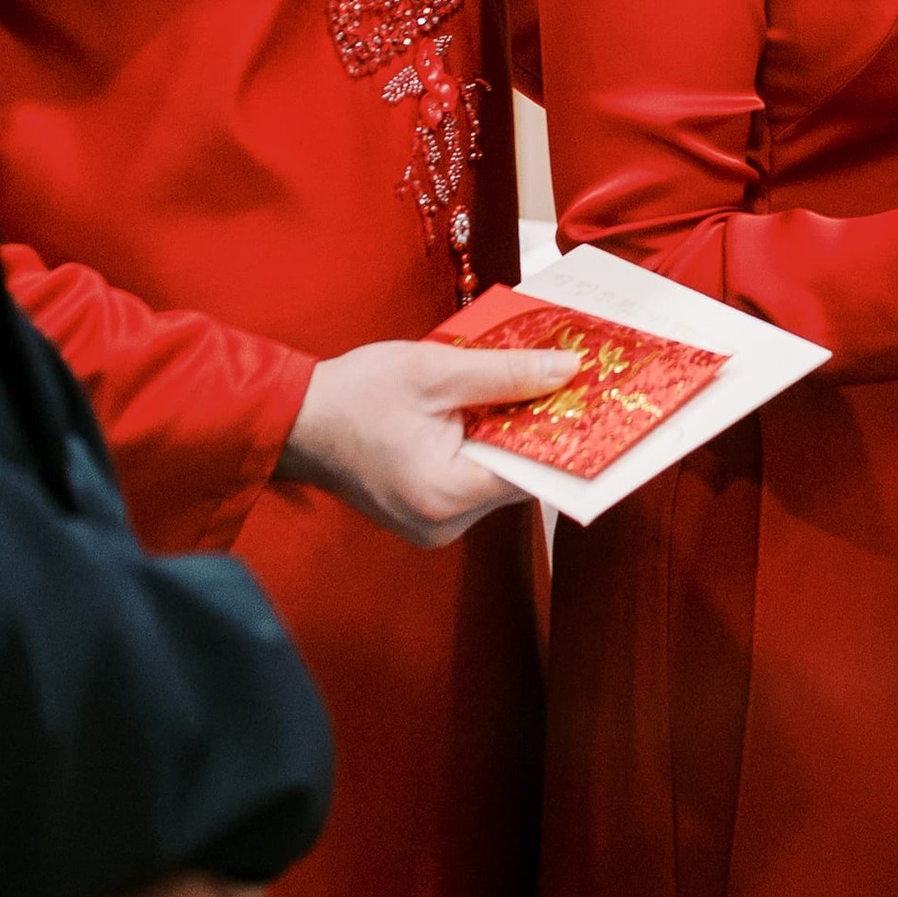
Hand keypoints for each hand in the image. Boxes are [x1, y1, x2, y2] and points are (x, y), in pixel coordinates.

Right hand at [276, 337, 581, 546]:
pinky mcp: (428, 514)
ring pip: (500, 477)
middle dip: (544, 427)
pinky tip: (497, 408)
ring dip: (515, 434)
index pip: (532, 472)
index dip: (571, 434)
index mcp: (445, 494)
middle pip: (519, 475)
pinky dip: (489, 445)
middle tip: (575, 382)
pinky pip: (476, 479)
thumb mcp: (436, 370)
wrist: (294, 421)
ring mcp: (435, 525)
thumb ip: (506, 373)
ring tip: (537, 386)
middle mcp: (444, 524)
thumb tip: (567, 372)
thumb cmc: (355, 395)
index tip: (602, 401)